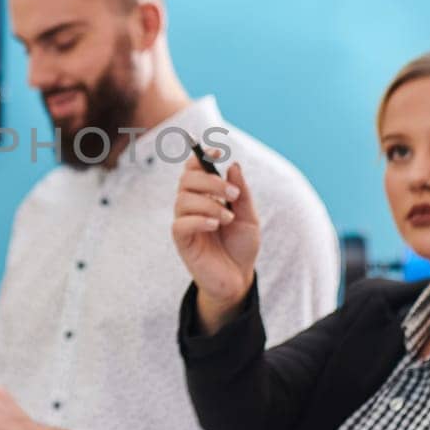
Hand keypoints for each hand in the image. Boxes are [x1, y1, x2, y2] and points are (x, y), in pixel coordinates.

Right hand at [172, 152, 259, 325]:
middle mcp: (192, 205)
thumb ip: (241, 192)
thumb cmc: (241, 247)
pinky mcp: (182, 241)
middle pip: (187, 179)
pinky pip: (181, 223)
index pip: (194, 169)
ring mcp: (185, 222)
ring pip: (183, 199)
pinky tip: (215, 225)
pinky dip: (199, 219)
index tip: (218, 151)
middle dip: (211, 182)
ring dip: (209, 203)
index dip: (201, 156)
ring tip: (228, 218)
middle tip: (233, 195)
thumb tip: (233, 165)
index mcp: (206, 195)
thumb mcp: (249, 217)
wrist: (238, 278)